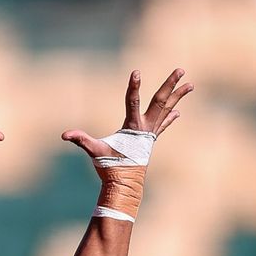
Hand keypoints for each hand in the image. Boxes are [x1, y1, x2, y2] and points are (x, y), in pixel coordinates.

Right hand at [61, 68, 193, 158]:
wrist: (125, 185)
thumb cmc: (110, 167)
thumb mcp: (94, 151)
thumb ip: (80, 140)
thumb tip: (64, 134)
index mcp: (133, 128)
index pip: (132, 102)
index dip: (134, 87)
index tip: (136, 72)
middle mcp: (146, 128)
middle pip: (161, 101)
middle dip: (171, 85)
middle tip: (181, 70)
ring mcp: (151, 133)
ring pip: (167, 109)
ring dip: (178, 96)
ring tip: (191, 84)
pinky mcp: (150, 140)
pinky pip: (163, 124)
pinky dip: (171, 116)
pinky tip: (179, 111)